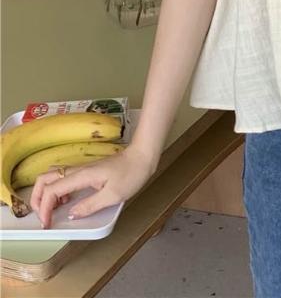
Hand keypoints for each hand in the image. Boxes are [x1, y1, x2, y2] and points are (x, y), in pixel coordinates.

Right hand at [30, 143, 155, 228]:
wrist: (143, 156)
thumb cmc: (132, 173)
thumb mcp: (113, 195)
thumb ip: (90, 206)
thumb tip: (72, 214)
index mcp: (82, 176)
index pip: (51, 190)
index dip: (44, 209)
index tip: (47, 224)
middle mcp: (78, 170)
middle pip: (44, 179)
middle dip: (36, 198)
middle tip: (42, 215)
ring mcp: (82, 169)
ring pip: (52, 176)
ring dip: (46, 193)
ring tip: (53, 210)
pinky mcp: (88, 170)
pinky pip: (64, 178)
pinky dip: (58, 189)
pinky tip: (68, 200)